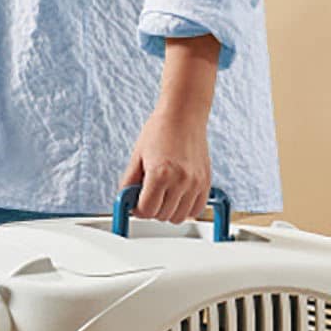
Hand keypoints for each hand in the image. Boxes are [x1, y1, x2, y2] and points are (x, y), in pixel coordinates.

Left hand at [119, 34, 220, 223]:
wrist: (184, 113)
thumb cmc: (160, 130)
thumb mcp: (136, 156)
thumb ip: (128, 183)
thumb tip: (125, 203)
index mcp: (160, 174)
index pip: (146, 211)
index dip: (137, 209)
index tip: (136, 203)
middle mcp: (180, 180)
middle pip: (162, 216)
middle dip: (152, 210)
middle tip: (149, 196)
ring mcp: (195, 183)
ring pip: (179, 217)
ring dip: (168, 212)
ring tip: (163, 196)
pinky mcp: (206, 182)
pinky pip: (196, 210)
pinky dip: (186, 209)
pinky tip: (178, 198)